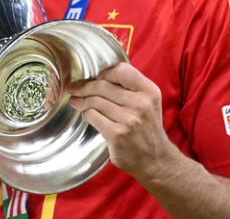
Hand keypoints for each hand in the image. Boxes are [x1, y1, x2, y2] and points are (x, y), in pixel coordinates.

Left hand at [67, 63, 172, 179]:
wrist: (155, 159)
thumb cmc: (147, 128)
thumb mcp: (148, 102)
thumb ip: (130, 88)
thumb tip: (99, 76)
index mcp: (149, 91)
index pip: (122, 71)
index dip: (105, 74)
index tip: (96, 78)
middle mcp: (140, 103)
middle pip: (103, 85)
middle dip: (85, 87)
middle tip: (74, 88)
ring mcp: (128, 120)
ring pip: (95, 101)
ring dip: (81, 100)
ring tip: (75, 101)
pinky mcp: (116, 134)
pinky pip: (92, 116)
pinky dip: (87, 115)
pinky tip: (87, 116)